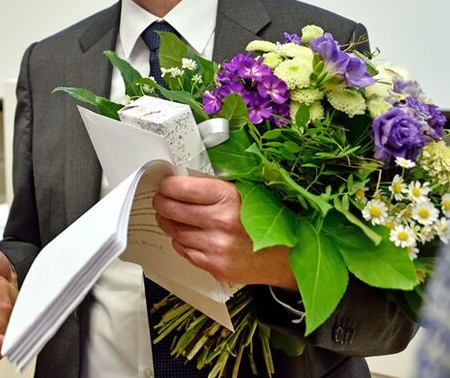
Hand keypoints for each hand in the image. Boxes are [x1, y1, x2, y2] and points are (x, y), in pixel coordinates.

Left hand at [152, 175, 296, 289]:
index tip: (165, 186)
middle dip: (161, 203)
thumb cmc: (266, 220)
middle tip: (161, 201)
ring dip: (169, 223)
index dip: (167, 186)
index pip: (181, 188)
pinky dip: (181, 242)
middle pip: (172, 210)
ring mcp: (217, 247)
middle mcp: (222, 222)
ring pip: (175, 232)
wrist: (288, 255)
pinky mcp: (216, 266)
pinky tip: (189, 236)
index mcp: (228, 197)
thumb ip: (213, 188)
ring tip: (173, 218)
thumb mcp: (244, 192)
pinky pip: (184, 251)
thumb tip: (181, 183)